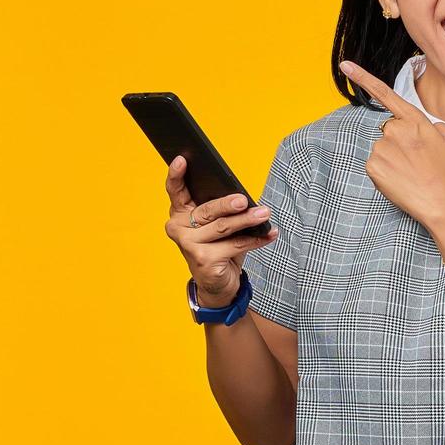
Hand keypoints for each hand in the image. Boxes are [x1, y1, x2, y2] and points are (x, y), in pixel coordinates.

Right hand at [163, 155, 278, 306]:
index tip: (183, 159)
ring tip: (264, 214)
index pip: (175, 190)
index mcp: (180, 213)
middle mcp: (178, 227)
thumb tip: (243, 198)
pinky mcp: (203, 260)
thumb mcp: (218, 226)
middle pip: (207, 210)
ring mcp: (188, 245)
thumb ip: (221, 211)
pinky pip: (235, 245)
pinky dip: (255, 239)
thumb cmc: (218, 248)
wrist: (218, 284)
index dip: (176, 174)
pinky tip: (269, 234)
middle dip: (229, 204)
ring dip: (247, 220)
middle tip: (245, 200)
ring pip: (223, 227)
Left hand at [340, 59, 444, 227]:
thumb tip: (429, 129)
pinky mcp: (372, 166)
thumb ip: (441, 127)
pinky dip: (386, 173)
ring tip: (412, 173)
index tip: (345, 65)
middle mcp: (395, 130)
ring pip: (382, 149)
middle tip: (418, 161)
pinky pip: (376, 165)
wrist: (441, 203)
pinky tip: (401, 180)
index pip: (386, 94)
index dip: (363, 78)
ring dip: (393, 159)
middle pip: (390, 130)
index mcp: (415, 120)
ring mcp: (382, 148)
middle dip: (400, 143)